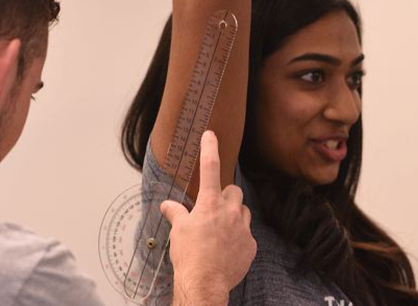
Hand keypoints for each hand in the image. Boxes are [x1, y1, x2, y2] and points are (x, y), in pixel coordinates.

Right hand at [161, 131, 255, 304]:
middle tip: (213, 208)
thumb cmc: (189, 256)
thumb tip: (167, 205)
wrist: (205, 283)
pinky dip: (238, 236)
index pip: (210, 167)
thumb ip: (175, 213)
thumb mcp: (178, 231)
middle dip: (225, 195)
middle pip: (234, 190)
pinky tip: (226, 248)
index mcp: (209, 204)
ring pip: (243, 210)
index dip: (209, 148)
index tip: (210, 135)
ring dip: (233, 214)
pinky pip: (247, 233)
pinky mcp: (251, 245)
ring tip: (220, 229)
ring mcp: (242, 228)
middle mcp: (229, 212)